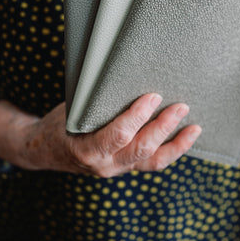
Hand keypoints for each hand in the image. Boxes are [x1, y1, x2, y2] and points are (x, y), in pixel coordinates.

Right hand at [0, 94, 201, 177]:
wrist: (45, 151)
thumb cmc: (61, 122)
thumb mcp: (73, 109)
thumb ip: (98, 100)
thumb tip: (125, 71)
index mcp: (87, 149)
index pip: (118, 135)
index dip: (138, 117)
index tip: (153, 96)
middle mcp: (105, 164)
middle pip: (141, 150)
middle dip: (164, 127)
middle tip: (180, 106)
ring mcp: (117, 169)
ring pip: (153, 162)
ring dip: (176, 143)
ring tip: (194, 126)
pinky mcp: (127, 168)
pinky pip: (153, 163)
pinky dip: (172, 150)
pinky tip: (186, 136)